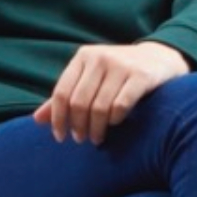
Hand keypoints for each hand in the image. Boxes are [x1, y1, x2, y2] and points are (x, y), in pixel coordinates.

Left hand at [33, 41, 189, 143]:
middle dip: (78, 126)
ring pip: (99, 107)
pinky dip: (115, 120)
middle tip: (81, 140)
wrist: (160, 58)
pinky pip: (121, 106)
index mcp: (83, 56)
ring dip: (96, 129)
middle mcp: (101, 58)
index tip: (60, 137)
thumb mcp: (90, 78)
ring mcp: (122, 65)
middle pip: (79, 102)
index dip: (57, 119)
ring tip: (97, 138)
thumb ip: (65, 97)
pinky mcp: (141, 76)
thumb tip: (36, 120)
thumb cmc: (118, 73)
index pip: (61, 93)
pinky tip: (115, 124)